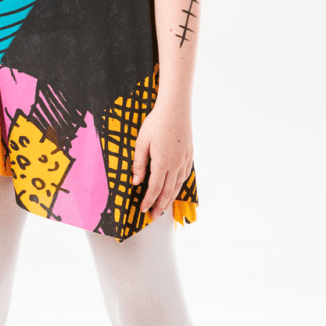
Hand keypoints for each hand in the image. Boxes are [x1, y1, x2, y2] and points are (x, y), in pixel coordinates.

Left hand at [131, 98, 193, 219]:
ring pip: (177, 186)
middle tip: (153, 217)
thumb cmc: (156, 123)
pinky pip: (184, 176)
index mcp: (162, 162)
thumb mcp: (141, 142)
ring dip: (170, 199)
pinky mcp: (189, 155)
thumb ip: (139, 164)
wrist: (175, 109)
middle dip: (159, 206)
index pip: (155, 188)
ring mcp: (184, 160)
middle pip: (168, 191)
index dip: (148, 201)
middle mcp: (176, 164)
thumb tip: (136, 182)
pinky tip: (174, 190)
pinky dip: (178, 186)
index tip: (143, 210)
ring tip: (163, 209)